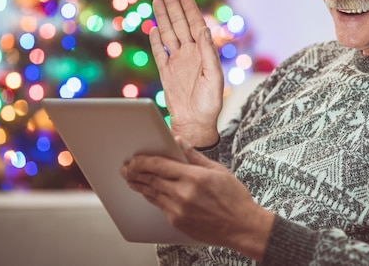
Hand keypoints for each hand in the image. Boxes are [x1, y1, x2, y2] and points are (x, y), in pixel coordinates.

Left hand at [121, 138, 274, 261]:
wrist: (242, 227)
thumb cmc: (234, 198)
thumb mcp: (218, 170)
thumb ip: (194, 156)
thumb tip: (179, 141)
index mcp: (194, 177)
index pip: (160, 165)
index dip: (143, 161)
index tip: (135, 158)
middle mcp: (183, 194)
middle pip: (151, 179)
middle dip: (136, 172)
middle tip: (126, 168)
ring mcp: (179, 210)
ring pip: (152, 194)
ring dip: (140, 185)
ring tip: (131, 179)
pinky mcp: (178, 222)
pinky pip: (160, 207)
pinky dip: (152, 197)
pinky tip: (148, 192)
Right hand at [149, 0, 222, 146]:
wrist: (195, 124)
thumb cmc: (209, 103)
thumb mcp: (213, 77)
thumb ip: (208, 53)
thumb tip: (203, 30)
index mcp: (203, 54)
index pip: (195, 26)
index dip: (190, 11)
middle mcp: (190, 55)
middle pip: (179, 25)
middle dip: (173, 7)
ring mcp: (177, 63)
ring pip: (168, 35)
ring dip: (162, 18)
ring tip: (157, 1)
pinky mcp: (166, 73)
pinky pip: (159, 53)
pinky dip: (155, 41)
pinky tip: (153, 28)